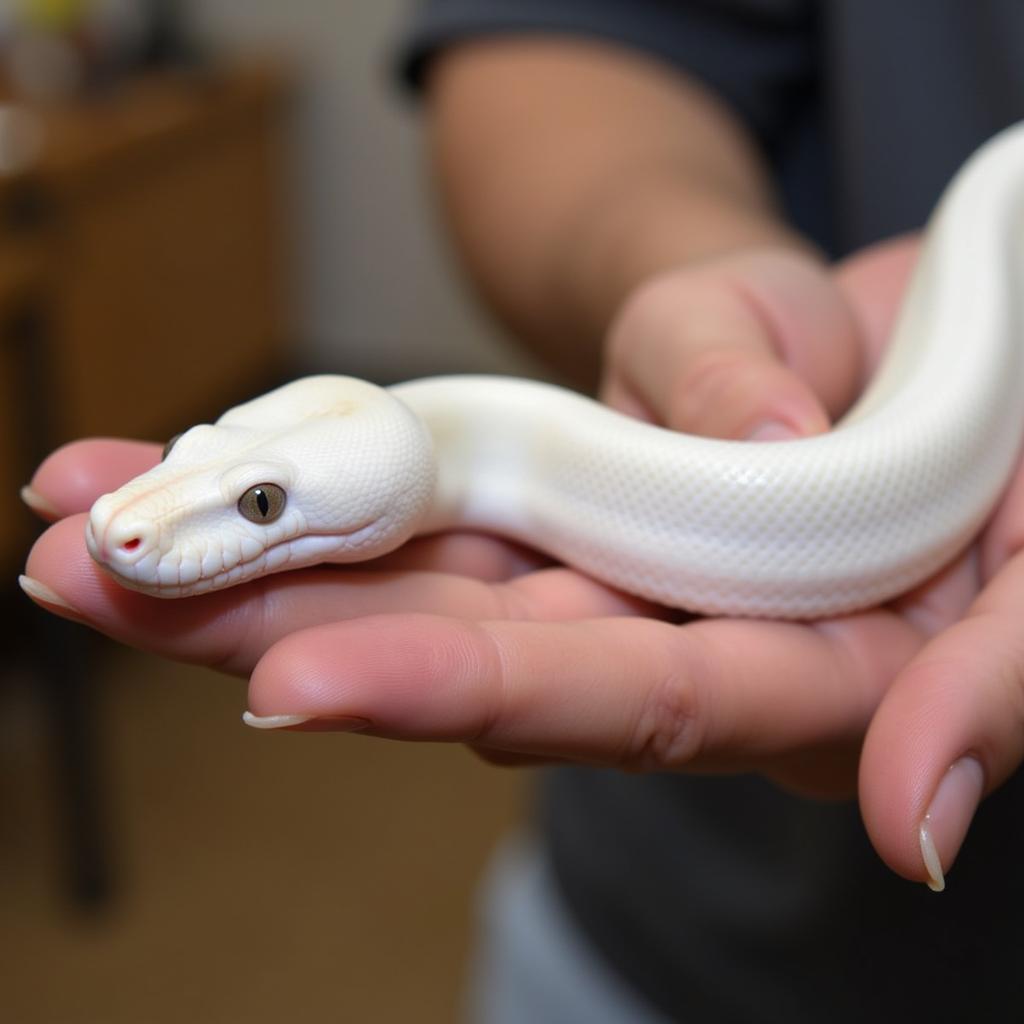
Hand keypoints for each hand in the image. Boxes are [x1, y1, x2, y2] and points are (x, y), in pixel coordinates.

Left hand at [19, 235, 979, 889]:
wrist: (974, 327)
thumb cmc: (1015, 427)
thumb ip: (993, 672)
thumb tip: (914, 808)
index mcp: (799, 672)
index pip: (623, 698)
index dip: (463, 690)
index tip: (294, 679)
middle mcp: (683, 630)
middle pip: (463, 639)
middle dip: (276, 616)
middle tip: (93, 584)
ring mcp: (616, 551)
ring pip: (422, 556)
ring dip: (259, 541)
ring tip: (91, 522)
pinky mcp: (580, 475)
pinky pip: (442, 476)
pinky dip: (333, 468)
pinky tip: (206, 466)